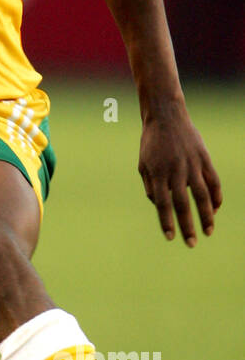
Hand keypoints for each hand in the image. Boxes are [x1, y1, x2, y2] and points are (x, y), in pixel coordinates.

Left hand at [138, 100, 221, 245]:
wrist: (166, 116)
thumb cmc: (151, 143)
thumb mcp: (143, 164)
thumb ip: (151, 186)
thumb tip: (160, 206)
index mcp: (157, 173)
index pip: (162, 204)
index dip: (167, 222)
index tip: (171, 237)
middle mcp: (175, 170)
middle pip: (183, 204)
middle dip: (188, 226)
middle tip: (191, 244)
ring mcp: (192, 164)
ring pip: (202, 195)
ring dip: (206, 216)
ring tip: (209, 231)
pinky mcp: (204, 158)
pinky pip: (213, 181)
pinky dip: (216, 196)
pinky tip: (216, 209)